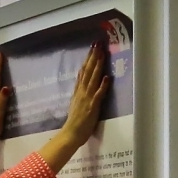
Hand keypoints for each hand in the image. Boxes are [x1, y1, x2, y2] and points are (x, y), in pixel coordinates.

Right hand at [39, 43, 111, 172]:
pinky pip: (98, 94)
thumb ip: (80, 93)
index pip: (84, 71)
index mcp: (79, 91)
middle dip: (93, 56)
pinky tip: (107, 77)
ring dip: (98, 65)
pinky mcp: (93, 106)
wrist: (71, 134)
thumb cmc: (75, 123)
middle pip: (88, 70)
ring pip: (93, 78)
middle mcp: (82, 92)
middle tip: (98, 43)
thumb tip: (82, 82)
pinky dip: (102, 85)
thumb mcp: (76, 103)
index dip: (88, 59)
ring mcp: (87, 98)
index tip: (92, 47)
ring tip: (102, 52)